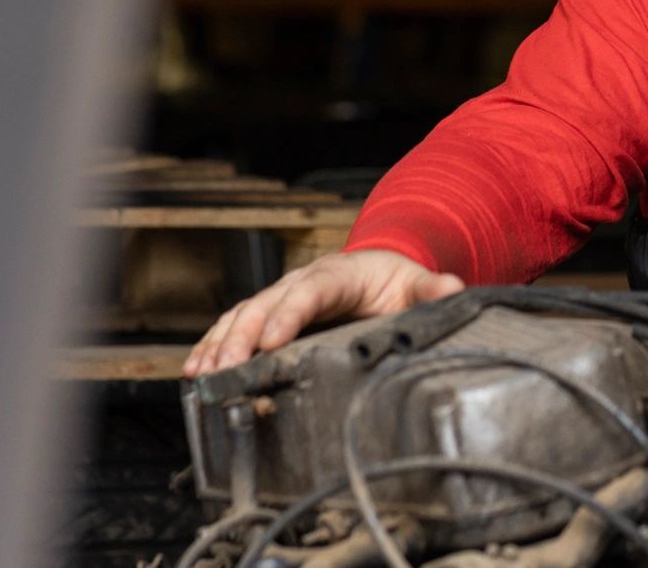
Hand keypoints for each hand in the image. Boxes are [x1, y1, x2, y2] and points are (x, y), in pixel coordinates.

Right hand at [183, 249, 464, 377]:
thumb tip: (452, 288)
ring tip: (203, 375)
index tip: (270, 341)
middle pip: (264, 305)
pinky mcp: (267, 317)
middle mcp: (300, 283)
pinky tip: (196, 372)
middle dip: (242, 337)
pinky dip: (212, 346)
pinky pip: (233, 328)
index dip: (288, 315)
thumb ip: (432, 290)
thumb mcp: (415, 284)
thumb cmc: (393, 281)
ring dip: (220, 345)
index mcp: (336, 274)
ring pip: (241, 316)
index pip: (309, 292)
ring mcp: (279, 299)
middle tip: (226, 369)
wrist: (379, 273)